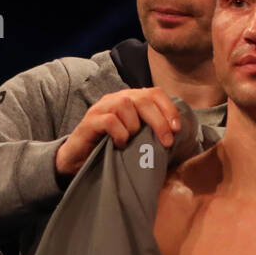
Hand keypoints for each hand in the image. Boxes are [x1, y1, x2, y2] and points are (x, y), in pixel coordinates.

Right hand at [55, 88, 181, 176]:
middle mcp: (116, 99)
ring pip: (125, 105)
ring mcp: (101, 108)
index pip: (154, 93)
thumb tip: (176, 137)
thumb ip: (151, 132)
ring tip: (132, 142)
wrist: (78, 161)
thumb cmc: (111, 149)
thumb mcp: (136, 139)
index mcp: (130, 100)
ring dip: (134, 126)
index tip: (177, 129)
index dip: (168, 109)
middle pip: (142, 99)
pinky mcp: (89, 121)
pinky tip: (120, 144)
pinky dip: (120, 134)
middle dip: (159, 120)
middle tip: (167, 142)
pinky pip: (110, 120)